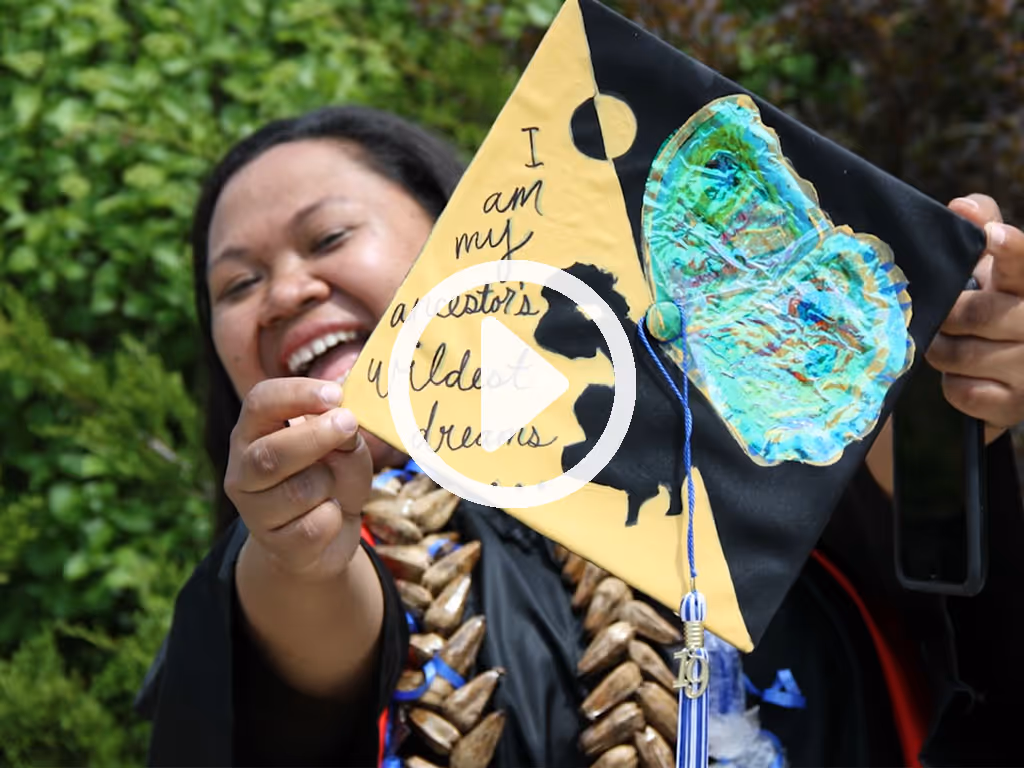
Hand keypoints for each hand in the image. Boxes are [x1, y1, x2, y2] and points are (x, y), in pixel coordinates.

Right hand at [224, 378, 372, 581]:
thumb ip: (345, 435)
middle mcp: (243, 470)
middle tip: (349, 424)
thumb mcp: (344, 449)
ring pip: (299, 492)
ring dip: (331, 484)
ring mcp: (254, 512)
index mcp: (254, 433)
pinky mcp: (276, 545)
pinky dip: (336, 517)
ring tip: (332, 487)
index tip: (336, 394)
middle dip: (315, 436)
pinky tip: (330, 516)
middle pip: (269, 453)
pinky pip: (315, 526)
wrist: (325, 538)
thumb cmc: (332, 478)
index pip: (259, 403)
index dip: (297, 393)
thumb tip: (344, 423)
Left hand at [927, 194, 1023, 441]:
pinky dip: (952, 384)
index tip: (991, 238)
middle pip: (975, 313)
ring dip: (942, 350)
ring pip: (959, 353)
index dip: (1008, 248)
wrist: (1009, 373)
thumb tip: (963, 205)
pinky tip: (967, 376)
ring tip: (952, 345)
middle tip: (944, 317)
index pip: (1022, 261)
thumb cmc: (996, 301)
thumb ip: (983, 225)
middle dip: (947, 316)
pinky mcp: (1016, 405)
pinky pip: (961, 391)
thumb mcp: (993, 264)